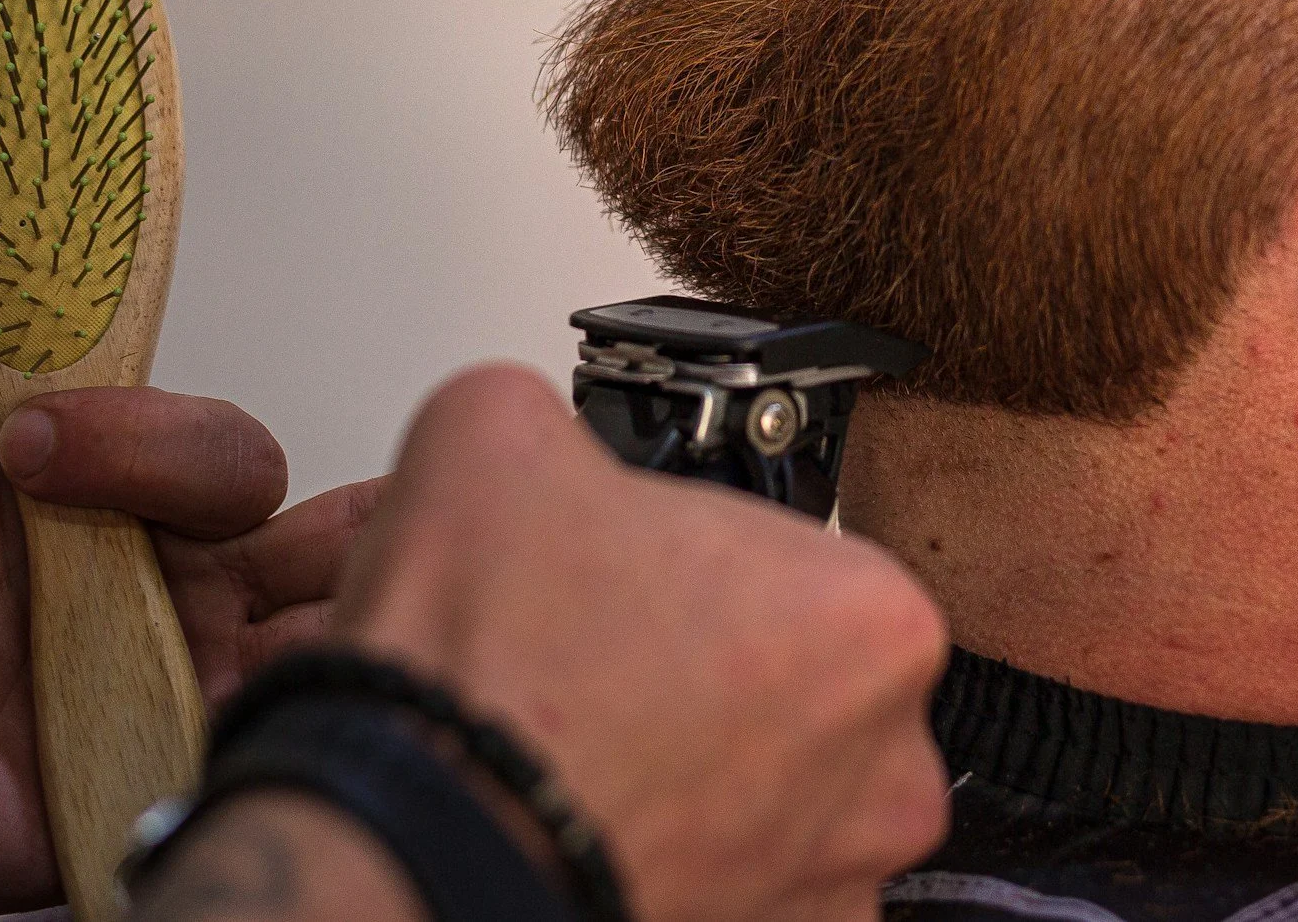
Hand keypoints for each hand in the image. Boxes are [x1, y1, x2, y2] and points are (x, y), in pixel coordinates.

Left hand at [0, 318, 374, 918]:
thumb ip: (19, 334)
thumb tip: (97, 289)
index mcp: (107, 500)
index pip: (236, 467)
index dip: (203, 450)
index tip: (56, 446)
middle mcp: (143, 595)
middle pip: (317, 562)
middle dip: (379, 534)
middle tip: (364, 521)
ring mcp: (140, 696)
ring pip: (305, 662)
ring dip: (342, 634)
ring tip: (282, 618)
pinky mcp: (113, 791)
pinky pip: (229, 773)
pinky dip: (272, 744)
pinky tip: (235, 708)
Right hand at [337, 366, 950, 921]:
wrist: (410, 849)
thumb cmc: (488, 676)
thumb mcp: (499, 430)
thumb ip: (563, 421)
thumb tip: (539, 437)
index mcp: (874, 620)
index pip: (798, 553)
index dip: (701, 554)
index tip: (639, 572)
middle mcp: (887, 768)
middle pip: (801, 678)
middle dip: (712, 665)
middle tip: (604, 657)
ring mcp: (830, 882)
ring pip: (770, 790)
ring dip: (698, 767)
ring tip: (586, 745)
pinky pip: (730, 879)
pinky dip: (670, 852)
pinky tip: (587, 818)